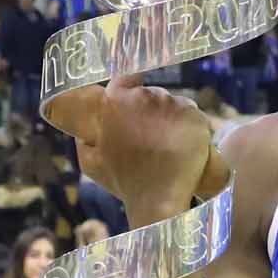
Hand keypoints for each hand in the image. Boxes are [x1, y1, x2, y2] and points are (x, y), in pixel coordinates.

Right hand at [89, 73, 218, 224]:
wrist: (158, 198)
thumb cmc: (125, 182)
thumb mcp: (91, 161)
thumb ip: (84, 138)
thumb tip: (85, 127)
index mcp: (115, 101)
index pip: (124, 79)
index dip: (132, 84)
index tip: (138, 90)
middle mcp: (143, 96)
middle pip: (153, 94)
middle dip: (155, 112)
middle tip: (155, 139)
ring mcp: (170, 103)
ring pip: (175, 105)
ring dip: (174, 121)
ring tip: (170, 148)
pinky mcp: (193, 115)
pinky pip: (193, 116)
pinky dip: (192, 130)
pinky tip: (185, 148)